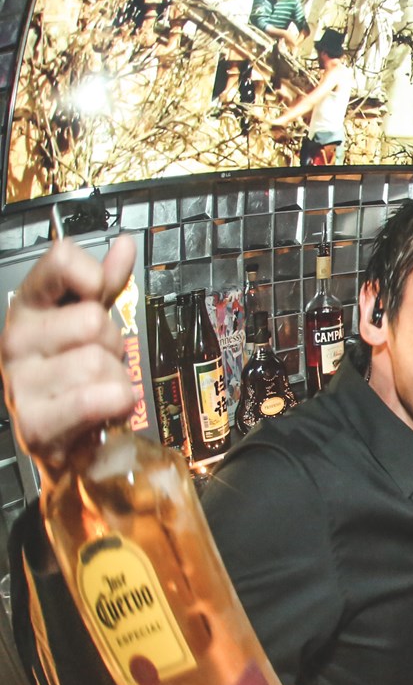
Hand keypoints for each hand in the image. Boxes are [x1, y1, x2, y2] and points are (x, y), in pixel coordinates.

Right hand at [0, 235, 136, 483]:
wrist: (67, 439)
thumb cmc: (77, 376)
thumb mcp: (91, 323)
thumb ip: (106, 284)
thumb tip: (123, 245)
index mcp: (29, 308)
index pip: (59, 261)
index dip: (94, 277)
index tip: (98, 296)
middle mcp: (16, 340)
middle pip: (92, 321)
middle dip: (114, 345)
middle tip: (103, 362)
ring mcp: (21, 383)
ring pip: (99, 363)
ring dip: (117, 381)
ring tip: (101, 390)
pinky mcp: (35, 423)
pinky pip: (95, 399)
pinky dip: (116, 405)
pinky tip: (106, 410)